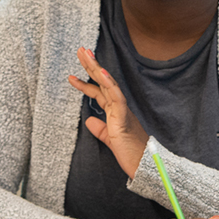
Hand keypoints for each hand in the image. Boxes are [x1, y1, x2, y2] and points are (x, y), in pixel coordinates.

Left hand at [69, 46, 149, 177]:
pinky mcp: (124, 119)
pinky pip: (117, 98)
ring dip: (97, 68)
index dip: (86, 83)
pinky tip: (102, 72)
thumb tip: (89, 121)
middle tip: (80, 50)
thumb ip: (100, 130)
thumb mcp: (111, 141)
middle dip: (91, 66)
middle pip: (103, 82)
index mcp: (116, 113)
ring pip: (109, 85)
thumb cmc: (132, 156)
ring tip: (85, 54)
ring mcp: (123, 112)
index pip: (99, 93)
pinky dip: (110, 84)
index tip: (72, 75)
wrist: (146, 168)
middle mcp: (120, 108)